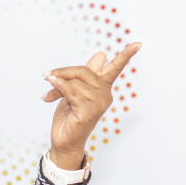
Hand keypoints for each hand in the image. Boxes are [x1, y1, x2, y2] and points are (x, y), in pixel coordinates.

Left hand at [42, 43, 141, 168]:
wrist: (63, 141)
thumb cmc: (69, 117)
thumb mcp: (75, 91)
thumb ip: (85, 75)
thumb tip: (101, 55)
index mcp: (103, 87)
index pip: (115, 68)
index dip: (126, 55)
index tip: (138, 43)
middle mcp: (105, 95)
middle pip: (84, 71)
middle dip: (63, 72)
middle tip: (47, 76)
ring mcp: (99, 104)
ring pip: (75, 82)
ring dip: (56, 85)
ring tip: (48, 95)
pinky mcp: (89, 112)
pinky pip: (71, 92)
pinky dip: (58, 89)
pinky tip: (48, 94)